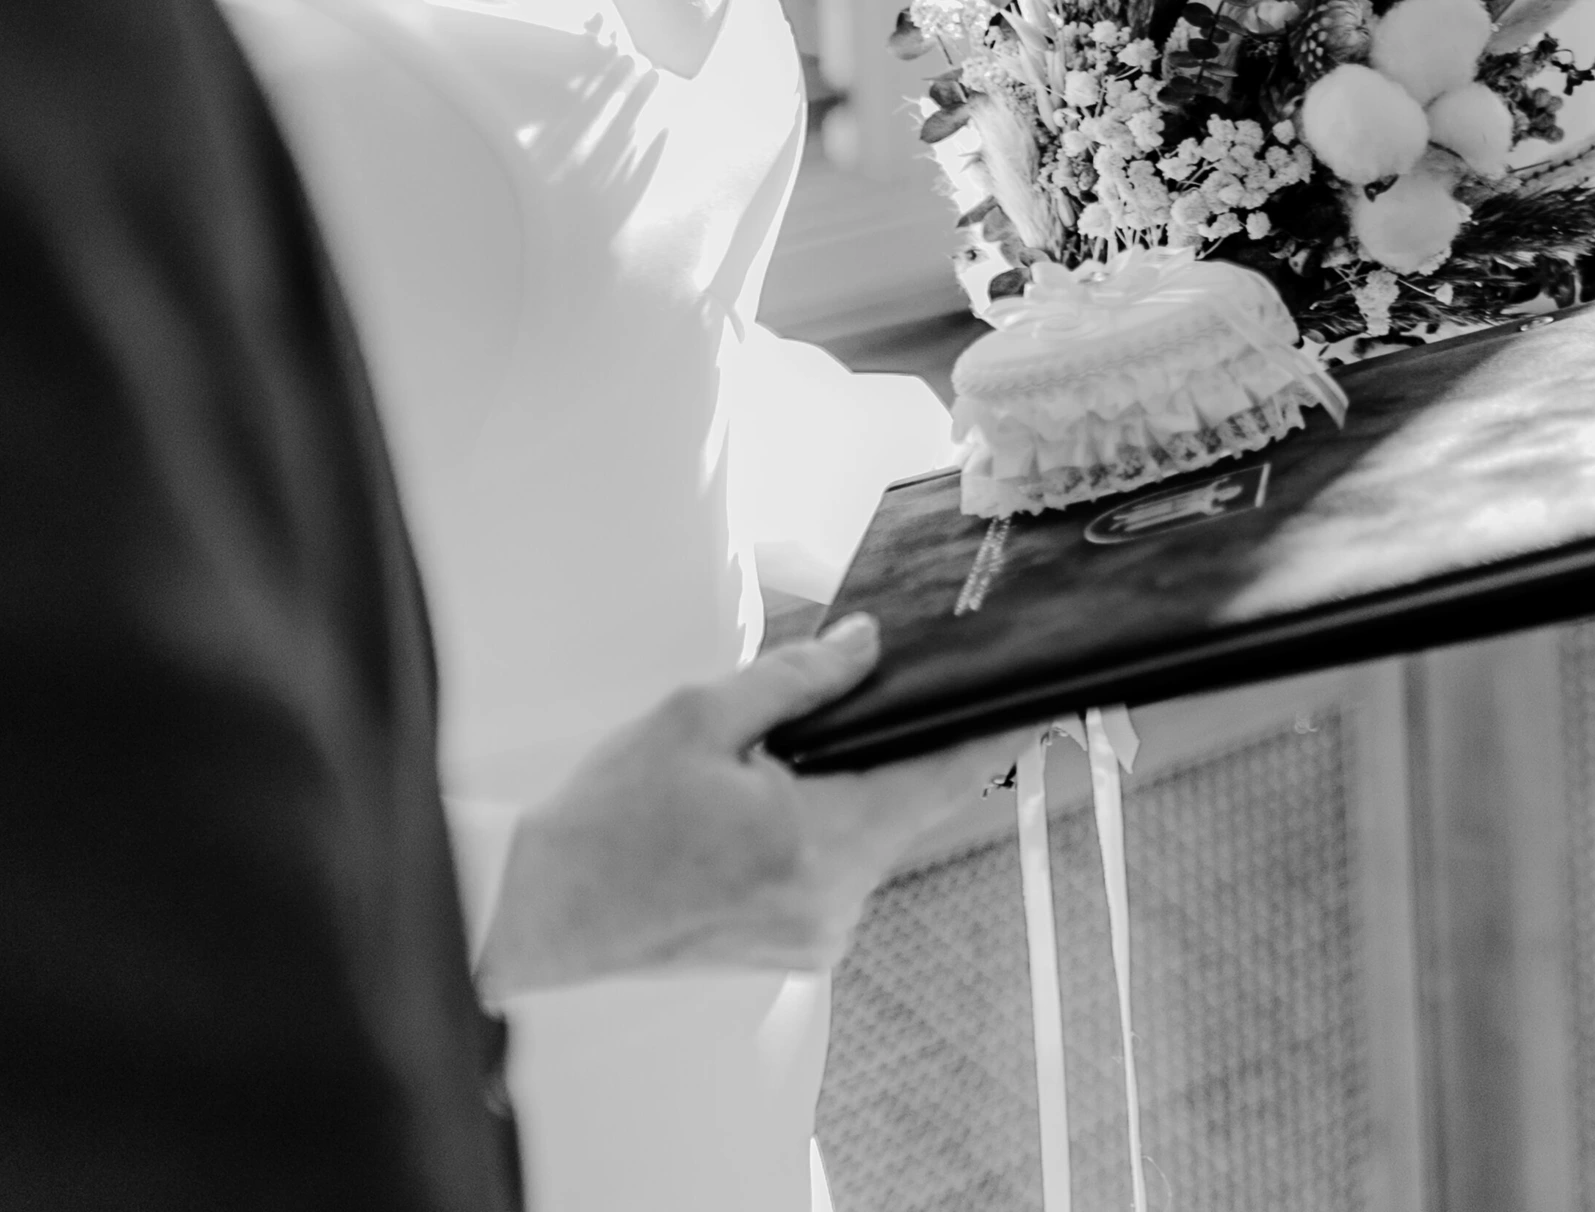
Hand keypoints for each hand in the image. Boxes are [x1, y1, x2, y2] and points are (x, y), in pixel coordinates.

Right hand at [476, 615, 989, 998]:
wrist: (545, 913)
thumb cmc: (610, 815)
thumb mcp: (700, 716)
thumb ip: (799, 678)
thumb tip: (869, 646)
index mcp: (817, 841)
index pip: (940, 776)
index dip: (998, 734)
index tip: (1049, 702)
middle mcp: (834, 902)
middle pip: (905, 803)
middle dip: (895, 742)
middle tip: (876, 684)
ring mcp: (818, 935)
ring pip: (871, 834)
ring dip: (851, 785)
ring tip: (781, 749)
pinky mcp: (797, 949)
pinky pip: (840, 867)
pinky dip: (826, 822)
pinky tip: (774, 794)